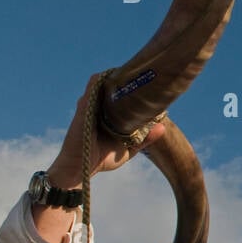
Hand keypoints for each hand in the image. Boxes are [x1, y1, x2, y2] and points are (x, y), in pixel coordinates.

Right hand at [45, 73, 166, 188]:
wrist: (79, 171)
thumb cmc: (100, 160)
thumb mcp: (128, 150)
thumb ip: (144, 140)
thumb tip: (162, 127)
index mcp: (109, 115)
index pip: (121, 95)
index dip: (133, 86)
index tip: (150, 79)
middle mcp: (98, 108)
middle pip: (112, 86)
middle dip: (127, 78)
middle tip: (146, 72)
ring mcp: (89, 107)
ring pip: (102, 83)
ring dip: (116, 77)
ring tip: (134, 71)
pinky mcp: (83, 110)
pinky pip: (91, 91)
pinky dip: (99, 82)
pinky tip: (112, 76)